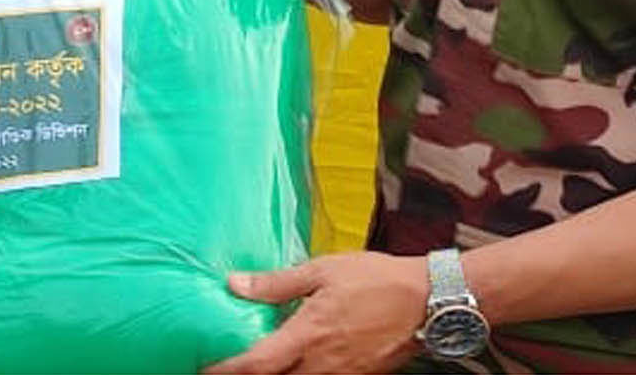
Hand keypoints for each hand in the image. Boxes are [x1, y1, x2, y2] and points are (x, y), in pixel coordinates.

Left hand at [205, 253, 427, 374]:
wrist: (430, 302)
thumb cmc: (377, 280)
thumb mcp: (323, 271)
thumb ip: (277, 283)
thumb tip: (235, 284)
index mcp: (308, 336)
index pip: (256, 365)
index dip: (227, 370)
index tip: (206, 368)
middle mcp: (322, 365)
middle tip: (227, 367)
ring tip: (261, 362)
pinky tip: (296, 360)